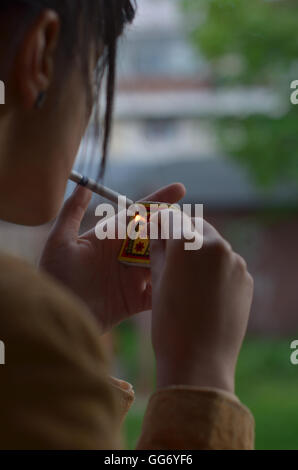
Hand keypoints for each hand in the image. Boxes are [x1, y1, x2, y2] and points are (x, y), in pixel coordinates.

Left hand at [39, 183, 185, 332]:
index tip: (180, 189)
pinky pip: (158, 291)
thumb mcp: (59, 242)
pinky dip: (170, 285)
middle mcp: (123, 255)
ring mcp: (131, 278)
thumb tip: (83, 184)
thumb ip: (72, 211)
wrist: (56, 317)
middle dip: (174, 228)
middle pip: (155, 237)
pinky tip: (186, 279)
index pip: (138, 214)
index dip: (159, 201)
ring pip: (161, 262)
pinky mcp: (134, 301)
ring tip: (197, 250)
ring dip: (177, 256)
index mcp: (109, 238)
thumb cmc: (55, 277)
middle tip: (195, 224)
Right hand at [150, 216, 253, 393]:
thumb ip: (158, 250)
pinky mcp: (245, 278)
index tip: (155, 230)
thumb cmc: (170, 322)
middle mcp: (215, 245)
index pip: (171, 217)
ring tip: (188, 277)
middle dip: (183, 234)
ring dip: (201, 251)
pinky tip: (205, 291)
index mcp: (187, 243)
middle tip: (171, 253)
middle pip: (196, 226)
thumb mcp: (157, 281)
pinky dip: (216, 269)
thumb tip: (158, 233)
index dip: (160, 222)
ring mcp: (235, 262)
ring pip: (214, 244)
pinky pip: (228, 263)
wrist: (199, 361)